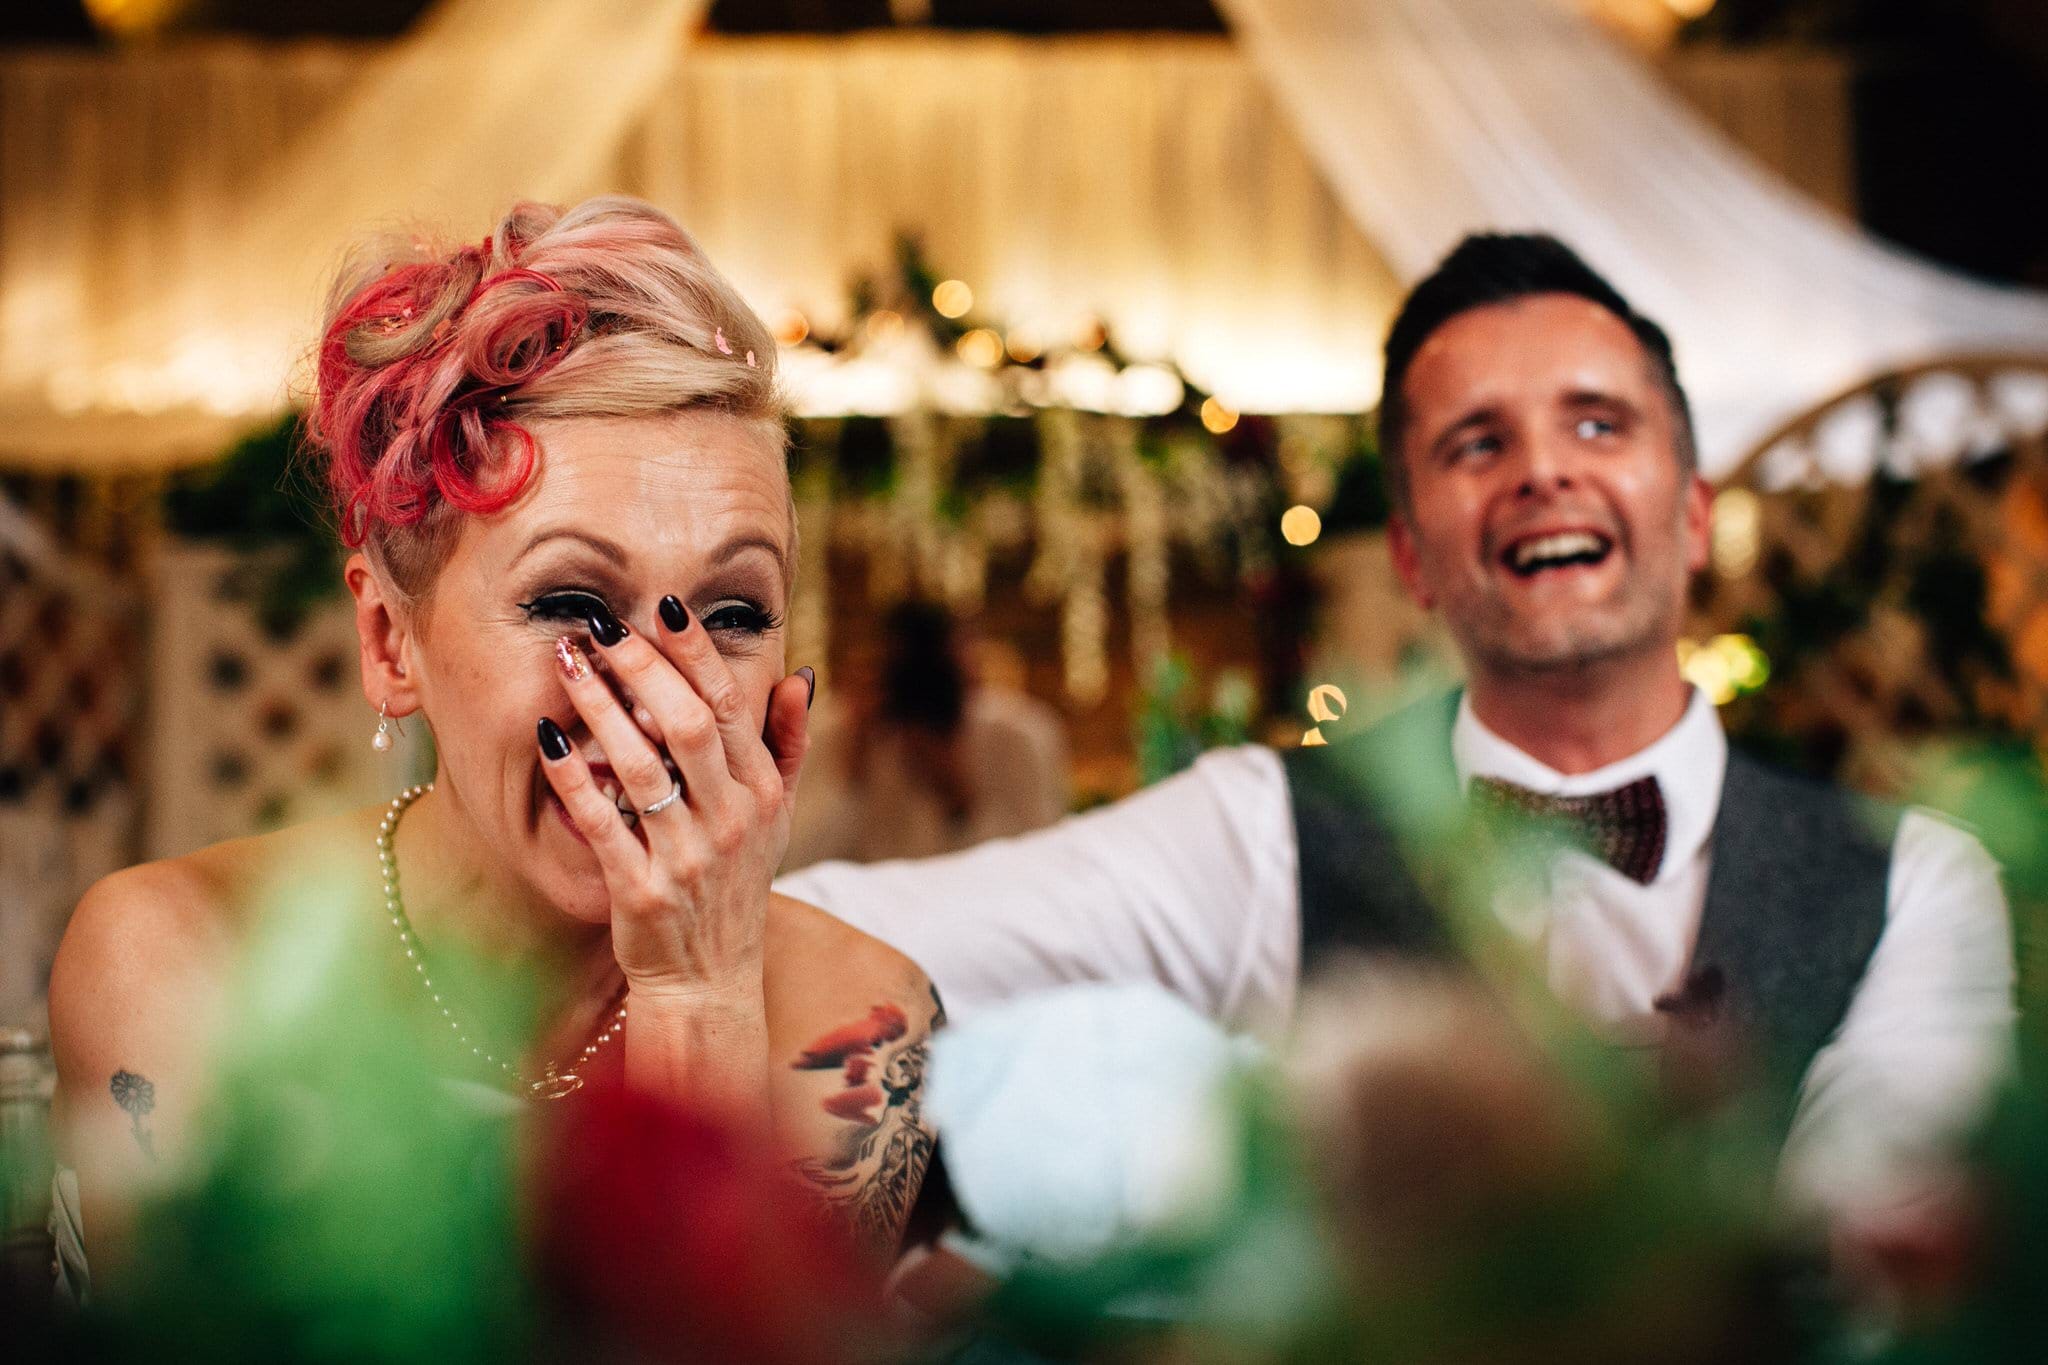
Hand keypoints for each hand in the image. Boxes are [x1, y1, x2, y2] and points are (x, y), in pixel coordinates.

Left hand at [537, 597, 810, 1001]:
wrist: (710, 981)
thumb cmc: (735, 886)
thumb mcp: (777, 816)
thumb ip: (788, 744)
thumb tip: (800, 675)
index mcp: (762, 794)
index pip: (731, 706)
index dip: (698, 653)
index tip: (664, 606)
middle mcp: (731, 821)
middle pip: (688, 726)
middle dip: (642, 669)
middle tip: (601, 626)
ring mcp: (687, 858)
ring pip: (643, 767)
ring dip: (600, 709)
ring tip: (566, 663)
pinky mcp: (642, 892)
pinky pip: (602, 824)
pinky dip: (573, 779)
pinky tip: (545, 739)